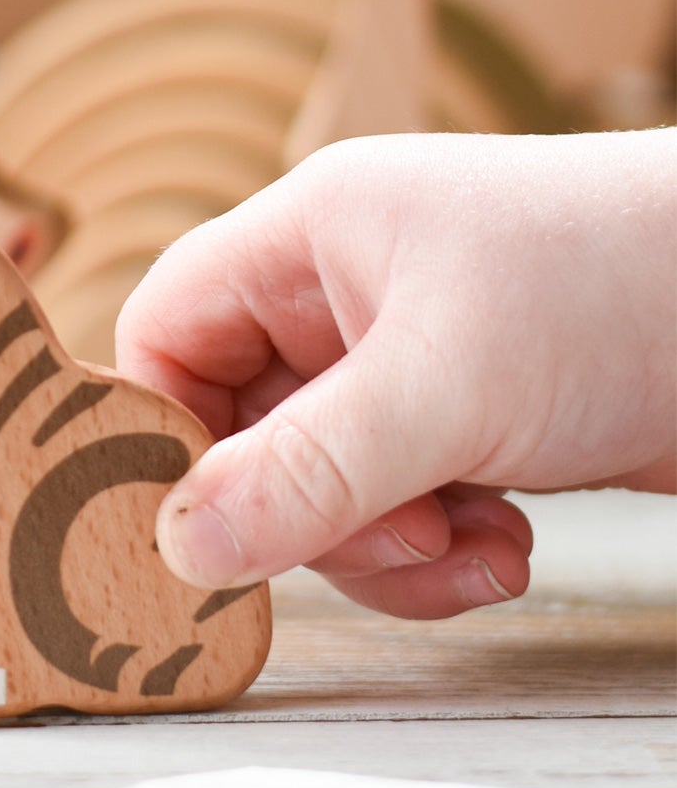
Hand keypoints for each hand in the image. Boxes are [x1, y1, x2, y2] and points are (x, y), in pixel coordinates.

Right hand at [113, 131, 675, 616]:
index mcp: (309, 238)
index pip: (168, 331)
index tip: (199, 526)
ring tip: (478, 548)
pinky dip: (444, 548)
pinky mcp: (476, 418)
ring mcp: (413, 360)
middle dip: (313, 511)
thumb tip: (178, 547)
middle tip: (401, 540)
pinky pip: (404, 506)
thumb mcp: (447, 386)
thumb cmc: (622, 285)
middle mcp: (345, 294)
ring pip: (326, 485)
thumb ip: (306, 473)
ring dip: (390, 545)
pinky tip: (513, 545)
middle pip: (247, 429)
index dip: (165, 430)